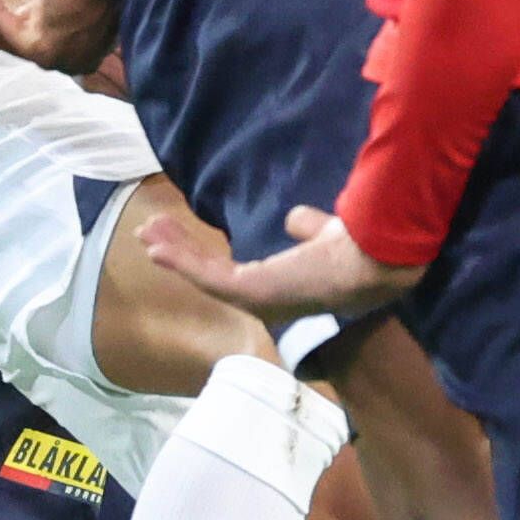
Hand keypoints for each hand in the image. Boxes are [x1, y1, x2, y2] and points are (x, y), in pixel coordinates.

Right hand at [136, 193, 414, 327]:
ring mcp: (256, 301)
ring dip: (175, 253)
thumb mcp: (323, 234)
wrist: (371, 261)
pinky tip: (157, 245)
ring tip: (148, 233)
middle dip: (182, 253)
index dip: (205, 257)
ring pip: (204, 276)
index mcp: (281, 289)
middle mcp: (265, 302)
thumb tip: (294, 218)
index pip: (233, 275)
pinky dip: (180, 260)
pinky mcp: (250, 293)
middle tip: (153, 234)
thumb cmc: (355, 249)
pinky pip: (206, 276)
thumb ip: (308, 228)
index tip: (184, 239)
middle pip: (211, 277)